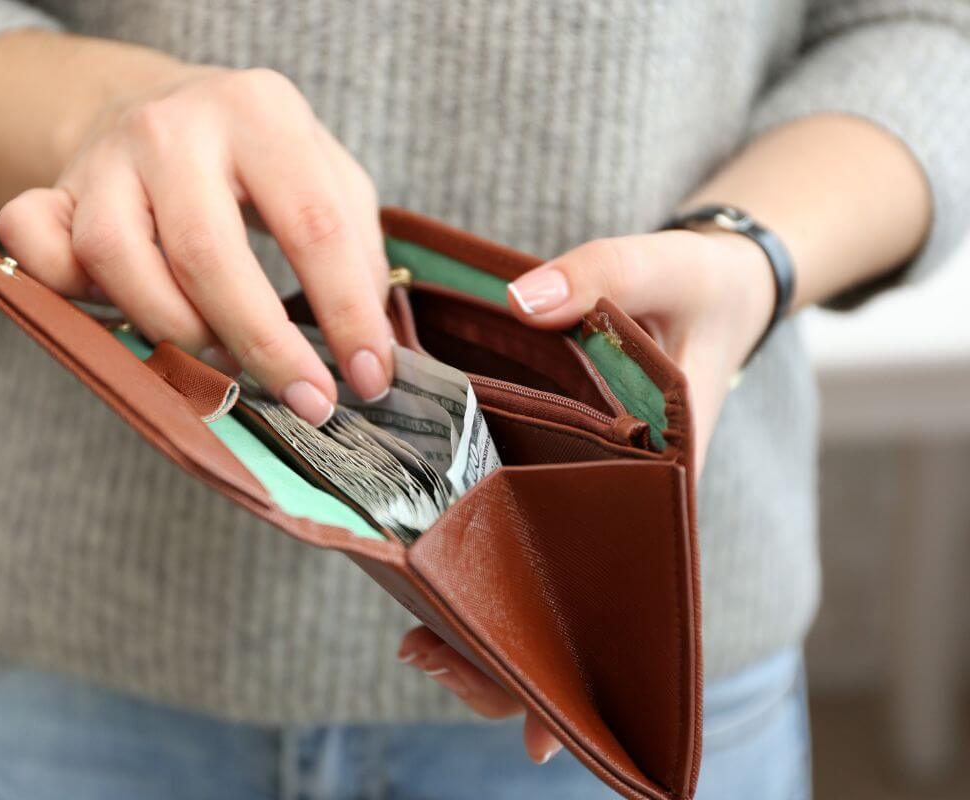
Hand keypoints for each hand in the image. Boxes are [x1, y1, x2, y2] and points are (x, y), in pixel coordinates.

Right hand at [0, 52, 391, 424]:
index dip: (346, 315)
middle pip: (207, 252)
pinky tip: (119, 316)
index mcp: (260, 111)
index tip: (365, 381)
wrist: (163, 107)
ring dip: (172, 330)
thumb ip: (357, 251)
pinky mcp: (52, 188)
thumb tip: (371, 351)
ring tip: (219, 356)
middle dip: (261, 344)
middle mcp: (174, 126)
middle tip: (303, 399)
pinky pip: (36, 245)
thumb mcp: (328, 177)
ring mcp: (104, 157)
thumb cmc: (258, 161)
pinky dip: (68, 292)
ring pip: (116, 258)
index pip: (313, 225)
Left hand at [401, 228, 775, 762]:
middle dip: (512, 649)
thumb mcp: (661, 266)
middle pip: (572, 598)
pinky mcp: (556, 459)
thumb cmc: (697, 288)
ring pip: (539, 570)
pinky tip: (424, 571)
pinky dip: (476, 546)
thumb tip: (523, 301)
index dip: (587, 658)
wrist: (708, 282)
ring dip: (485, 612)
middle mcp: (620, 495)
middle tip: (432, 662)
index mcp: (661, 474)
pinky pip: (516, 518)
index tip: (542, 732)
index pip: (625, 585)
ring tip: (417, 643)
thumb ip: (598, 276)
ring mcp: (586, 484)